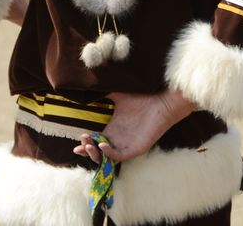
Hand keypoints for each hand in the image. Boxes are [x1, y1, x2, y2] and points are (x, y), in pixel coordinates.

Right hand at [72, 89, 195, 162]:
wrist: (163, 99)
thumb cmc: (143, 96)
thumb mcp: (119, 95)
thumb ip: (104, 93)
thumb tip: (89, 84)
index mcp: (114, 130)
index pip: (96, 142)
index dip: (86, 143)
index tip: (79, 139)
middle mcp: (119, 139)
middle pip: (98, 153)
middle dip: (88, 151)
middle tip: (82, 144)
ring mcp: (128, 145)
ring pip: (107, 158)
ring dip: (95, 154)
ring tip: (89, 144)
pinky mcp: (137, 148)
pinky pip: (120, 156)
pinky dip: (109, 153)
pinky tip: (102, 144)